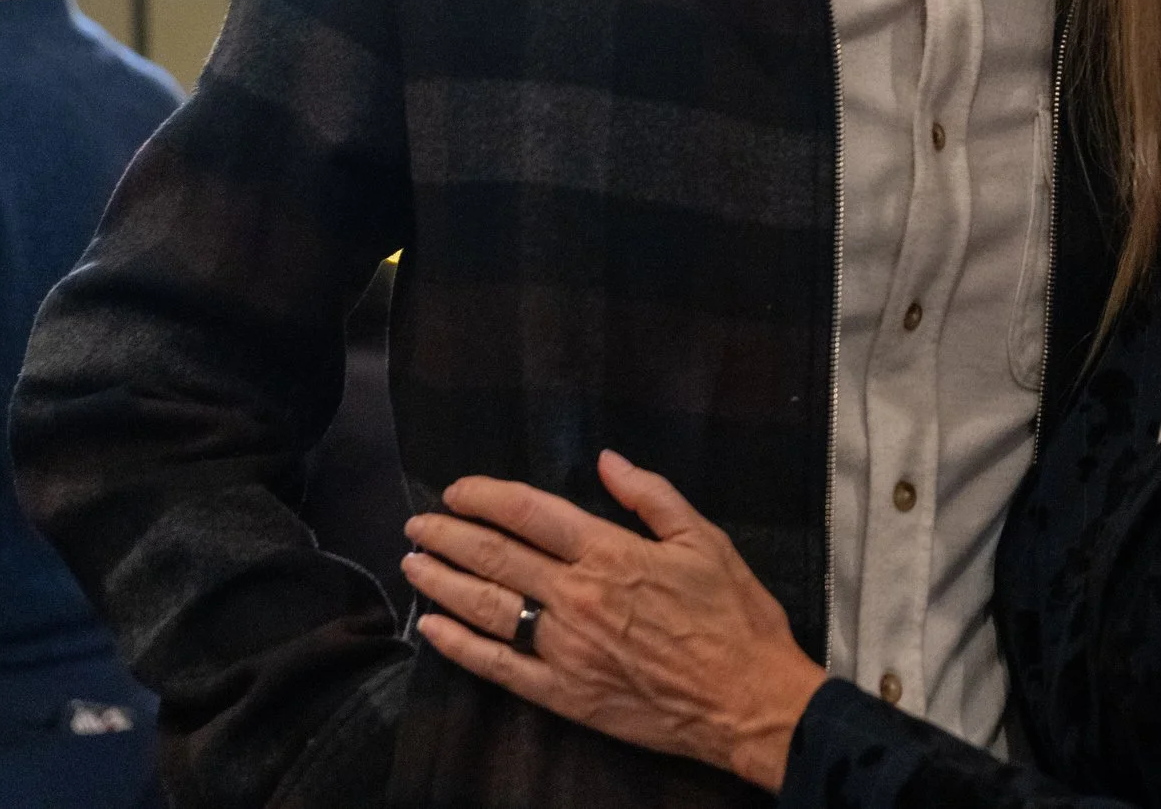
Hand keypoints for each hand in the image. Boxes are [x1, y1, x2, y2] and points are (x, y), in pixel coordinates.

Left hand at [403, 451, 825, 791]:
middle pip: (495, 557)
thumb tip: (606, 460)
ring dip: (443, 581)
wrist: (747, 701)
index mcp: (610, 554)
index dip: (486, 496)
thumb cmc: (734, 616)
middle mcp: (576, 597)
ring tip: (413, 562)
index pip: (530, 514)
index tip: (457, 489)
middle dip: (449, 535)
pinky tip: (432, 630)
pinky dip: (459, 647)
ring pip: (485, 607)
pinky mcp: (562, 694)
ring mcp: (564, 648)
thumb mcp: (706, 539)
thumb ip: (652, 496)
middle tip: (418, 522)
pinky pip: (498, 666)